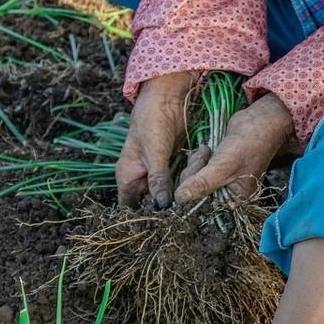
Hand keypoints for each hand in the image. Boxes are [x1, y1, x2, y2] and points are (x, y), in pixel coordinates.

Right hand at [116, 72, 194, 208]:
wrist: (167, 97)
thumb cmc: (152, 121)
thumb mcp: (154, 152)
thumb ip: (158, 179)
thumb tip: (162, 206)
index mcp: (128, 176)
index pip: (128, 208)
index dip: (140, 219)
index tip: (160, 227)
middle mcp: (141, 178)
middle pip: (151, 204)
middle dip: (165, 210)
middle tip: (182, 217)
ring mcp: (158, 173)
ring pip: (168, 194)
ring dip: (179, 196)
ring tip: (192, 201)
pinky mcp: (174, 166)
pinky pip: (180, 182)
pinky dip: (187, 184)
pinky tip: (196, 189)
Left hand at [174, 93, 293, 203]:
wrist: (259, 120)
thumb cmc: (249, 144)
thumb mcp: (224, 166)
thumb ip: (201, 184)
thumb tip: (179, 199)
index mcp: (234, 201)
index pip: (203, 207)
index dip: (193, 193)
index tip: (195, 178)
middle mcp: (226, 193)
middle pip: (194, 192)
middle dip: (194, 172)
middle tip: (208, 157)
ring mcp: (219, 179)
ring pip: (191, 178)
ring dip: (196, 162)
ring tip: (209, 151)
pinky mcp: (214, 166)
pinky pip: (195, 168)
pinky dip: (198, 157)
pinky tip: (207, 149)